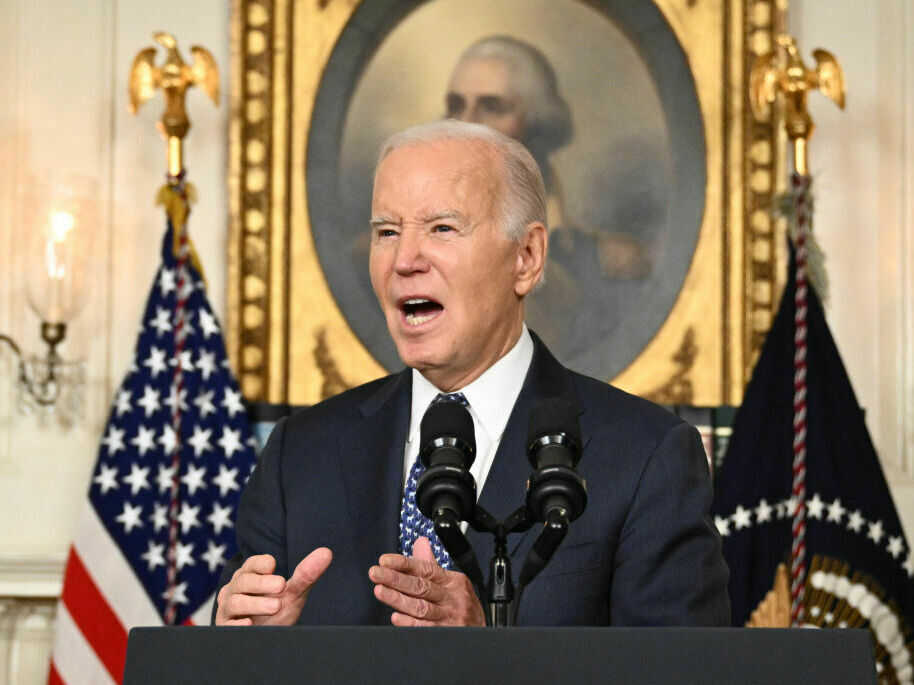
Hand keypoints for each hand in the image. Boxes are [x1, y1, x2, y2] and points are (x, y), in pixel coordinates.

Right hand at [215, 548, 331, 625]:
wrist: (266, 639)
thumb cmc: (276, 611)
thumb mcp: (292, 593)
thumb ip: (306, 574)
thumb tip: (326, 552)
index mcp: (249, 576)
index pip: (251, 564)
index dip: (261, 563)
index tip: (273, 566)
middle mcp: (235, 590)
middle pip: (243, 580)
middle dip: (262, 582)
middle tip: (281, 585)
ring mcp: (228, 610)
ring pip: (235, 602)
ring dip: (255, 603)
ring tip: (275, 606)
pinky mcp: (225, 628)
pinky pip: (227, 625)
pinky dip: (237, 624)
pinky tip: (248, 625)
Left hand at [369, 537, 484, 626]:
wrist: (482, 634)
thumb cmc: (463, 606)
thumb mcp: (453, 583)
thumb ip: (432, 565)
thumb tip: (420, 543)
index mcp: (451, 581)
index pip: (426, 568)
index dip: (404, 564)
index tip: (385, 560)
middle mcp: (451, 598)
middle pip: (421, 586)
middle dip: (396, 579)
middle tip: (376, 573)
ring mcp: (449, 617)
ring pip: (421, 607)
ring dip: (398, 599)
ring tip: (380, 591)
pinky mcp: (446, 634)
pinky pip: (425, 629)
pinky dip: (409, 623)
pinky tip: (397, 618)